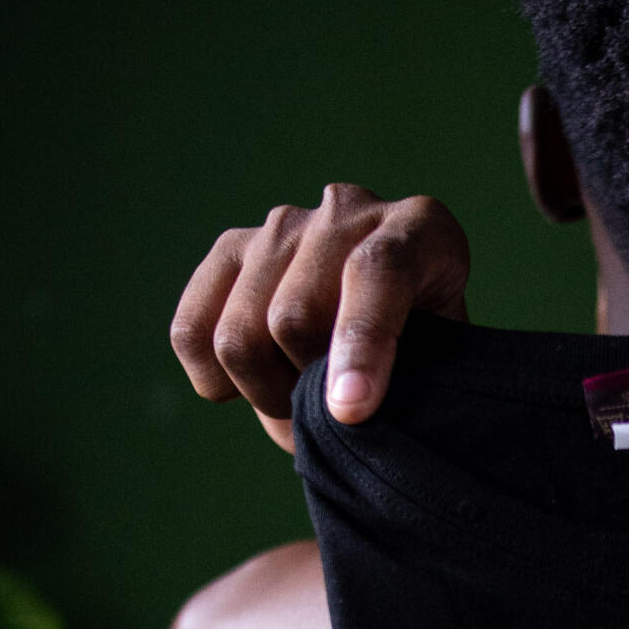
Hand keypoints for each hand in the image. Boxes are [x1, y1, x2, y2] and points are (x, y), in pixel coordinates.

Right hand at [170, 183, 470, 455]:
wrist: (397, 331)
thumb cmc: (427, 364)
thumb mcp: (437, 376)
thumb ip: (402, 386)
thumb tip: (337, 409)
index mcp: (421, 230)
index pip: (377, 272)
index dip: (359, 345)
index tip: (350, 412)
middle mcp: (347, 211)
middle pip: (292, 317)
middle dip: (304, 392)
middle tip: (331, 417)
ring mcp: (283, 225)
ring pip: (239, 335)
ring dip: (265, 393)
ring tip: (299, 400)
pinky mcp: (231, 249)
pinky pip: (191, 331)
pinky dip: (214, 380)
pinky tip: (249, 388)